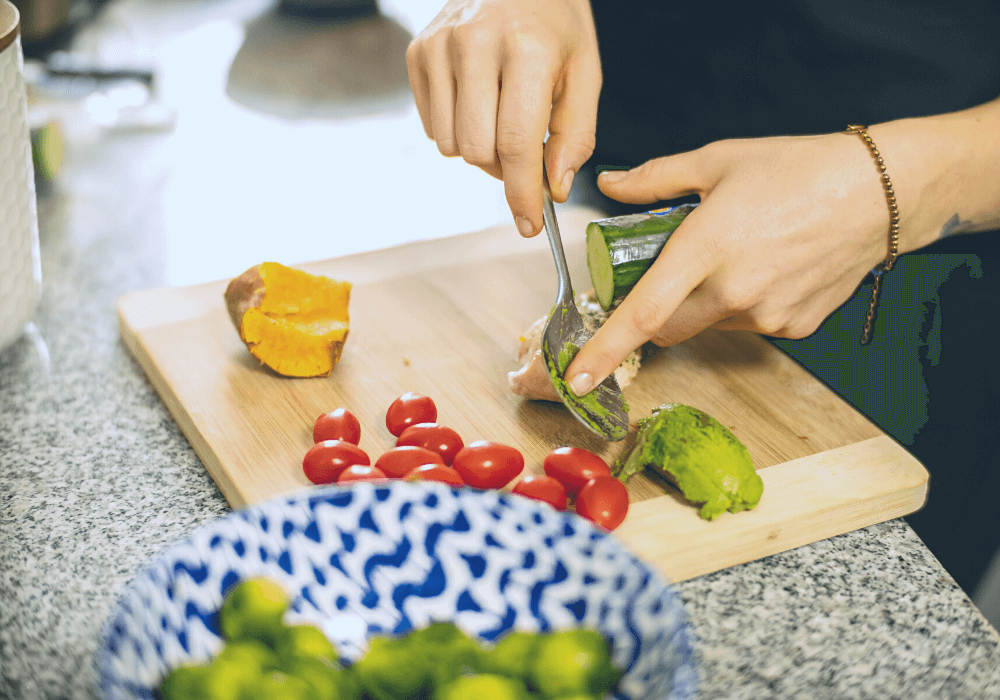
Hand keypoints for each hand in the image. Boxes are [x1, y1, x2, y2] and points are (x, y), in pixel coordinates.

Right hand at [406, 0, 601, 236]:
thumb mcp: (584, 72)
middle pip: (478, 151)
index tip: (530, 225)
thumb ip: (577, 135)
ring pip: (450, 145)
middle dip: (504, 168)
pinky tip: (478, 101)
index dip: (522, 193)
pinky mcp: (417, 52)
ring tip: (500, 119)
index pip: (516, 143)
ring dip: (479, 150)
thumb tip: (553, 190)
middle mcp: (475, 42)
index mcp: (527, 47)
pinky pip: (432, 127)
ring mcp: (439, 46)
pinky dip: (457, 130)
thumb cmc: (555, 26)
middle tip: (525, 151)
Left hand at [564, 127, 933, 396]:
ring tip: (734, 255)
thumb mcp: (718, 160)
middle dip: (655, 311)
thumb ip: (655, 179)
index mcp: (706, 248)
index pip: (643, 313)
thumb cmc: (800, 168)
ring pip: (707, 326)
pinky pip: (747, 325)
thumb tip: (611, 187)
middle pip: (667, 328)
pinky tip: (766, 268)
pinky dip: (742, 305)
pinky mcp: (793, 328)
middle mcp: (734, 291)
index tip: (575, 376)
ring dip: (702, 303)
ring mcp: (767, 315)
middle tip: (670, 270)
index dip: (604, 350)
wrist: (881, 192)